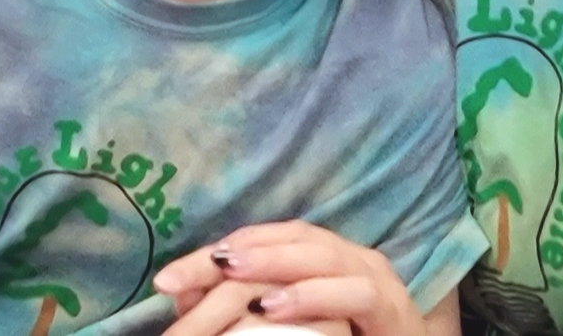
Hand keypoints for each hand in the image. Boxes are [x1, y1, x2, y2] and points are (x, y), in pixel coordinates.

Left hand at [155, 221, 422, 335]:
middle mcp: (352, 256)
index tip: (169, 278)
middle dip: (238, 252)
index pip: (269, 237)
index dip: (220, 250)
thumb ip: (248, 307)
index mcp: (326, 255)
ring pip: (324, 256)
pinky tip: (275, 306)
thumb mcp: (291, 324)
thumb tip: (185, 300)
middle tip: (190, 272)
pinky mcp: (393, 308)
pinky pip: (355, 294)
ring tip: (231, 272)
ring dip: (275, 261)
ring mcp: (376, 277)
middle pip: (293, 238)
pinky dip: (313, 295)